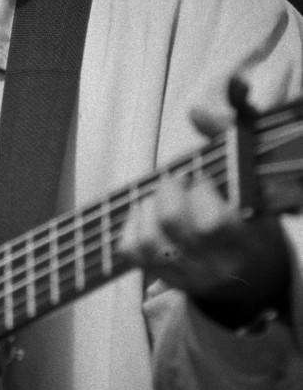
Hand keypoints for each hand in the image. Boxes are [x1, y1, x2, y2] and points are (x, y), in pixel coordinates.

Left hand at [120, 107, 290, 326]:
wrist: (258, 274)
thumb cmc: (253, 213)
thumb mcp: (253, 173)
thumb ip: (230, 132)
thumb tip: (196, 111)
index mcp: (248, 240)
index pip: (212, 223)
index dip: (200, 191)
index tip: (204, 178)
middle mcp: (218, 264)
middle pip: (171, 223)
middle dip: (169, 189)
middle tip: (179, 181)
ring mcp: (190, 275)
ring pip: (148, 239)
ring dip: (148, 206)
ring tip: (164, 196)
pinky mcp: (166, 278)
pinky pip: (133, 250)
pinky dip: (134, 223)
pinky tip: (150, 211)